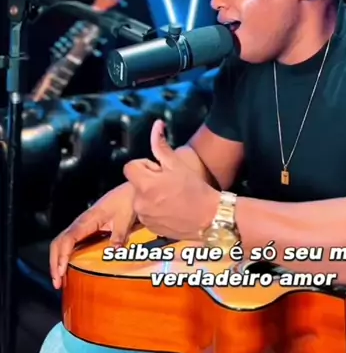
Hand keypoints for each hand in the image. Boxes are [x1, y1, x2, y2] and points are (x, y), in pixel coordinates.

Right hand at [49, 182, 136, 288]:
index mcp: (87, 220)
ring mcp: (83, 226)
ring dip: (59, 261)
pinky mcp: (88, 229)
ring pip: (63, 243)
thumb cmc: (126, 201)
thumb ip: (119, 234)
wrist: (130, 191)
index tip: (61, 272)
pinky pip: (72, 243)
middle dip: (55, 263)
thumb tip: (114, 250)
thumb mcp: (125, 218)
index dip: (61, 256)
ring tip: (61, 281)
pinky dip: (67, 257)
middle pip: (59, 243)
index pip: (67, 239)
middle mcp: (81, 224)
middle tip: (58, 283)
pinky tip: (71, 269)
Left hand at [123, 120, 219, 239]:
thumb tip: (156, 124)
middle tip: (168, 184)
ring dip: (150, 196)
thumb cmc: (194, 187)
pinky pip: (145, 213)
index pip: (130, 167)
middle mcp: (139, 202)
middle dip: (148, 181)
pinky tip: (170, 210)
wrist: (209, 217)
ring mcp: (144, 217)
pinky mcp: (149, 228)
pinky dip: (154, 210)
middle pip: (135, 183)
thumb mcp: (177, 164)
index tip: (159, 171)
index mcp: (145, 184)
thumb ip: (161, 145)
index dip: (144, 166)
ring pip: (140, 199)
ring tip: (170, 198)